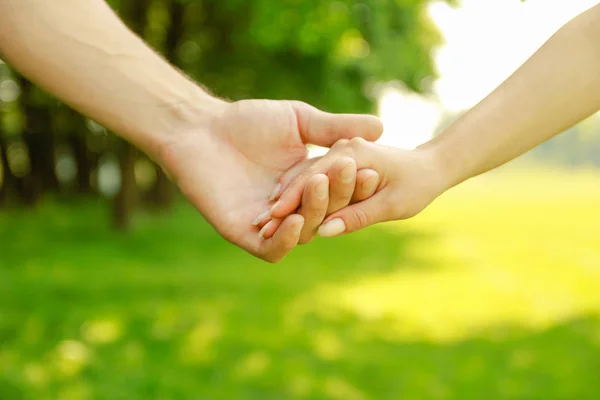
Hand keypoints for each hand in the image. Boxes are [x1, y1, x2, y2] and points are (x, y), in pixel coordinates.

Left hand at [158, 99, 382, 261]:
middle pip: (326, 214)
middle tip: (348, 171)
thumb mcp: (300, 121)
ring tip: (319, 186)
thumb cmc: (247, 121)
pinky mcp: (244, 234)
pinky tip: (295, 220)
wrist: (200, 128)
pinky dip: (286, 240)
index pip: (340, 192)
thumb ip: (336, 128)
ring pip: (304, 233)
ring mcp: (270, 224)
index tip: (370, 168)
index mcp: (309, 185)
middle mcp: (293, 208)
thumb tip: (382, 128)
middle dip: (338, 195)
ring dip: (314, 212)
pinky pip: (271, 249)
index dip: (355, 184)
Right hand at [270, 137, 447, 236]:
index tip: (270, 219)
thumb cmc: (418, 184)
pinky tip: (282, 204)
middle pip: (304, 177)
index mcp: (353, 156)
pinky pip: (312, 175)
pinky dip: (297, 189)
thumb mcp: (393, 203)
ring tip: (264, 218)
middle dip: (283, 199)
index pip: (313, 178)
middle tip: (260, 222)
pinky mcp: (336, 164)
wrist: (431, 167)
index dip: (292, 199)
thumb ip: (358, 215)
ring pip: (304, 176)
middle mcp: (341, 152)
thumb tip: (326, 231)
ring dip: (286, 195)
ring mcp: (337, 157)